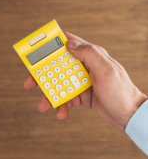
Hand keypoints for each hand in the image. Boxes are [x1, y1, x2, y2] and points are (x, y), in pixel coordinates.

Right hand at [24, 32, 146, 129]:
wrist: (129, 115)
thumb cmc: (121, 91)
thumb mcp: (106, 70)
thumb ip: (88, 54)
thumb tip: (68, 44)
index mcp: (90, 55)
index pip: (67, 43)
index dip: (51, 43)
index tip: (35, 47)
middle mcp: (84, 67)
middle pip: (57, 66)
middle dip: (41, 75)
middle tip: (29, 83)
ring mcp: (81, 82)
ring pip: (58, 85)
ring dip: (49, 96)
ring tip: (42, 106)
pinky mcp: (81, 95)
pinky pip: (66, 99)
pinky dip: (61, 107)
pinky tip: (61, 114)